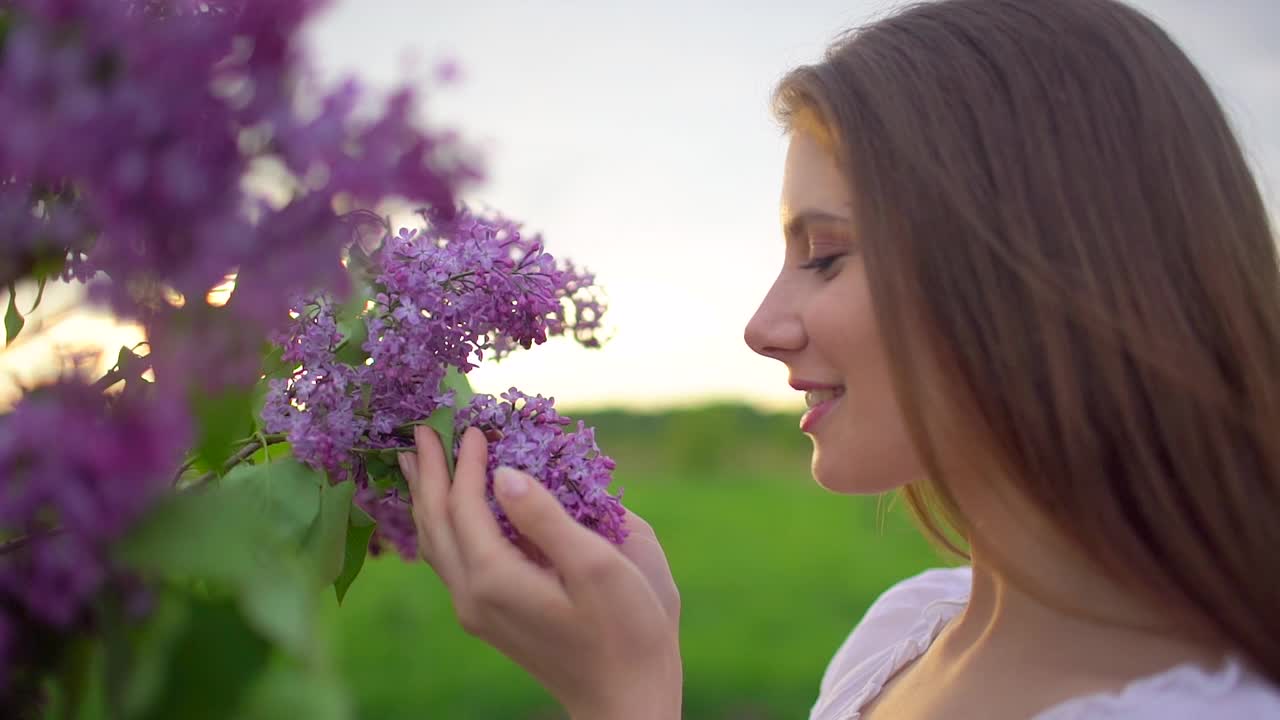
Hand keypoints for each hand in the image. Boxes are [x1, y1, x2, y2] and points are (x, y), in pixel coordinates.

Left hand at [400, 425, 682, 719]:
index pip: (464, 504)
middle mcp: (472, 596)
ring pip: (435, 544)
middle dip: (428, 473)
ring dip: (427, 498)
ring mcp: (477, 610)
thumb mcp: (598, 567)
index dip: (467, 461)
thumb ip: (546, 517)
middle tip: (421, 429)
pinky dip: (443, 524)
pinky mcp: (489, 617)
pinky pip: (451, 560)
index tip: (473, 423)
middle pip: (435, 523)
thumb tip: (505, 475)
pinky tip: (448, 511)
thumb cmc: (628, 632)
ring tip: (417, 462)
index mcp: (496, 578)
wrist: (626, 700)